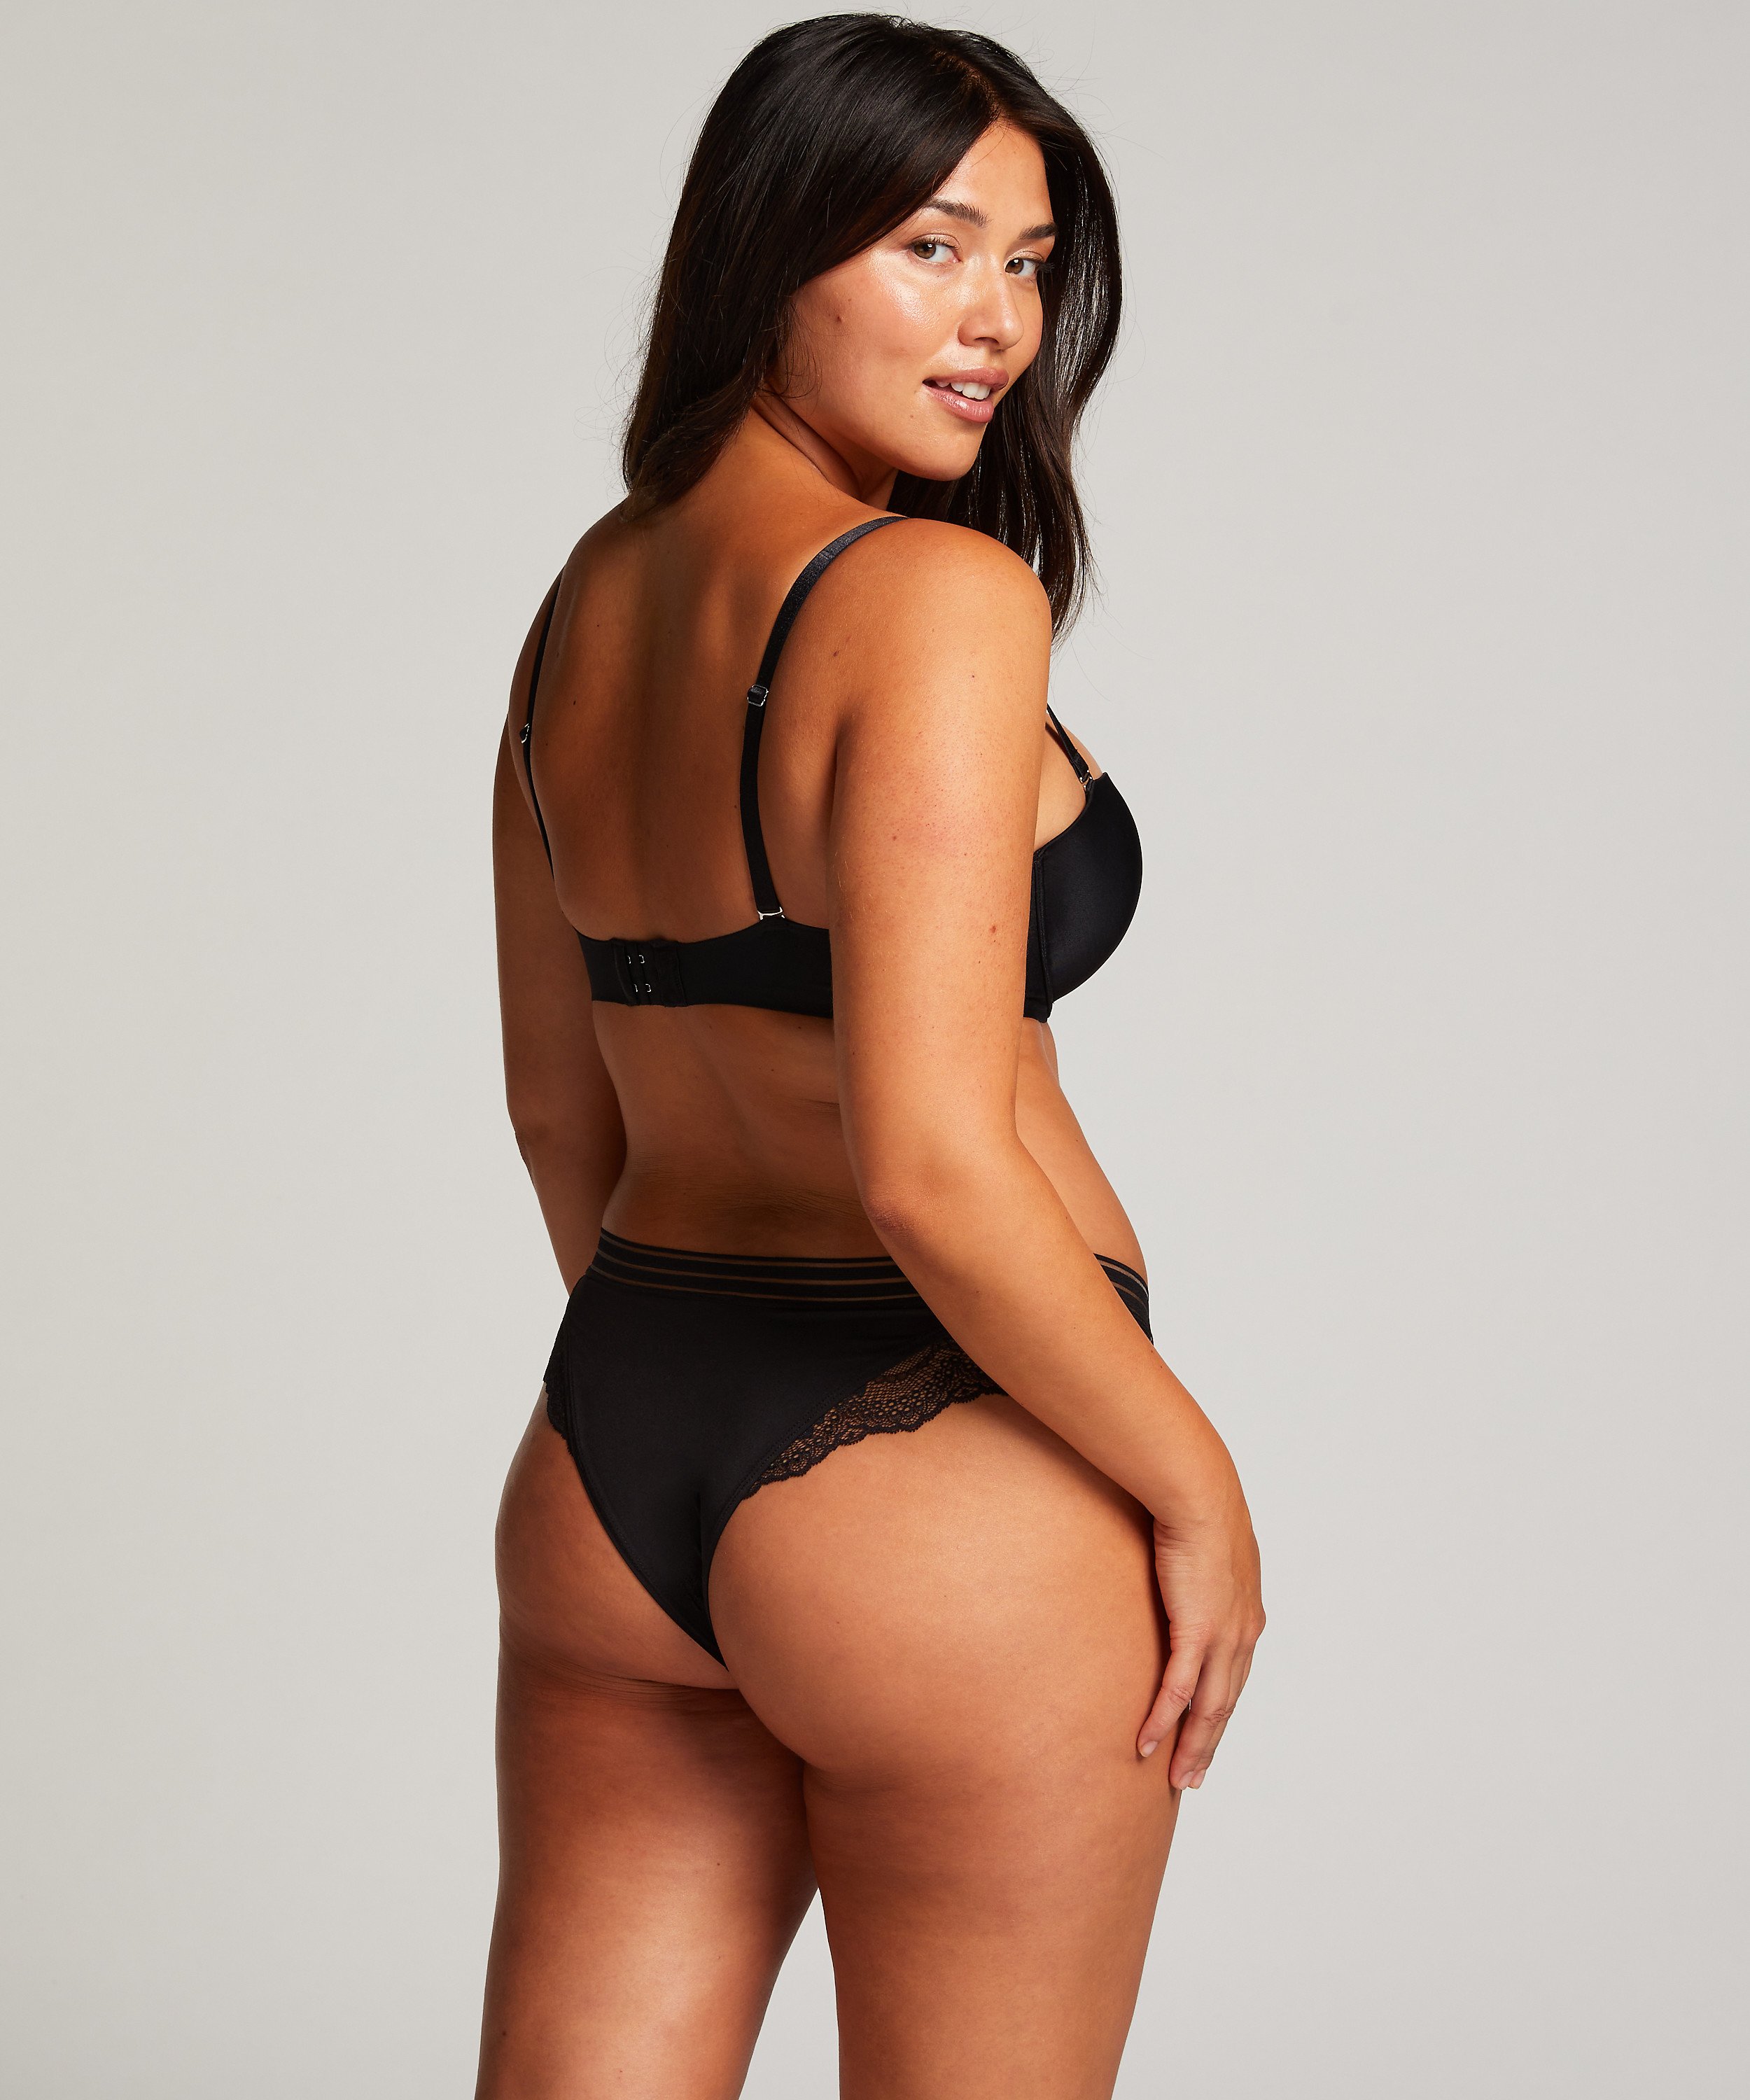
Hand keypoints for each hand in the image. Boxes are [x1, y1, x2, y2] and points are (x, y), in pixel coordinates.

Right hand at [1137, 1498, 1263, 1787]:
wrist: (1200, 1494)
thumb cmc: (1199, 1508)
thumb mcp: (1210, 1548)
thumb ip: (1204, 1570)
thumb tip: (1187, 1567)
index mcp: (1248, 1617)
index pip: (1236, 1678)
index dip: (1222, 1712)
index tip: (1209, 1736)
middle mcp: (1242, 1635)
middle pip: (1227, 1704)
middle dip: (1210, 1744)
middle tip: (1194, 1777)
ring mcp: (1223, 1637)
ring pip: (1209, 1709)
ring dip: (1193, 1747)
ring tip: (1178, 1778)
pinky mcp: (1196, 1632)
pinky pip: (1179, 1690)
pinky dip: (1164, 1721)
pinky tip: (1148, 1744)